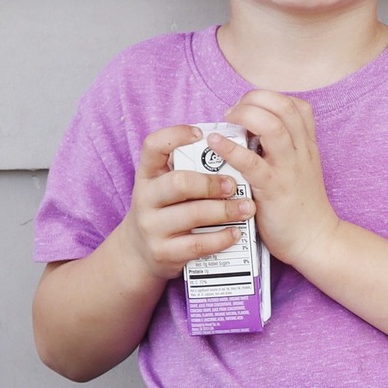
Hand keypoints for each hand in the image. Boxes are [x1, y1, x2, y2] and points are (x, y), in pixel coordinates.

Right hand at [119, 124, 256, 281]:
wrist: (140, 253)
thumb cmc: (165, 210)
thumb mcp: (165, 187)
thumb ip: (189, 171)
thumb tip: (232, 151)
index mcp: (147, 174)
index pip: (153, 145)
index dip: (175, 135)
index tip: (202, 134)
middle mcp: (145, 198)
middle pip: (179, 183)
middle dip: (212, 183)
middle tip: (234, 185)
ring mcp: (152, 227)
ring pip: (193, 215)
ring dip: (225, 211)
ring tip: (247, 208)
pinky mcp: (164, 252)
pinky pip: (198, 244)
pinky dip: (221, 238)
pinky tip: (236, 233)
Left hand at [205, 91, 340, 270]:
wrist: (316, 240)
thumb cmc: (302, 208)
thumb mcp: (301, 171)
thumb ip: (283, 151)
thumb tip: (250, 136)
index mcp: (307, 146)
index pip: (296, 105)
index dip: (269, 98)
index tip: (250, 108)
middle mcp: (301, 152)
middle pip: (283, 106)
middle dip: (254, 100)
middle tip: (233, 113)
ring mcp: (288, 169)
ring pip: (272, 125)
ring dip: (244, 115)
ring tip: (227, 121)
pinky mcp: (273, 189)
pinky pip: (251, 161)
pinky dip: (229, 147)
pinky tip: (215, 143)